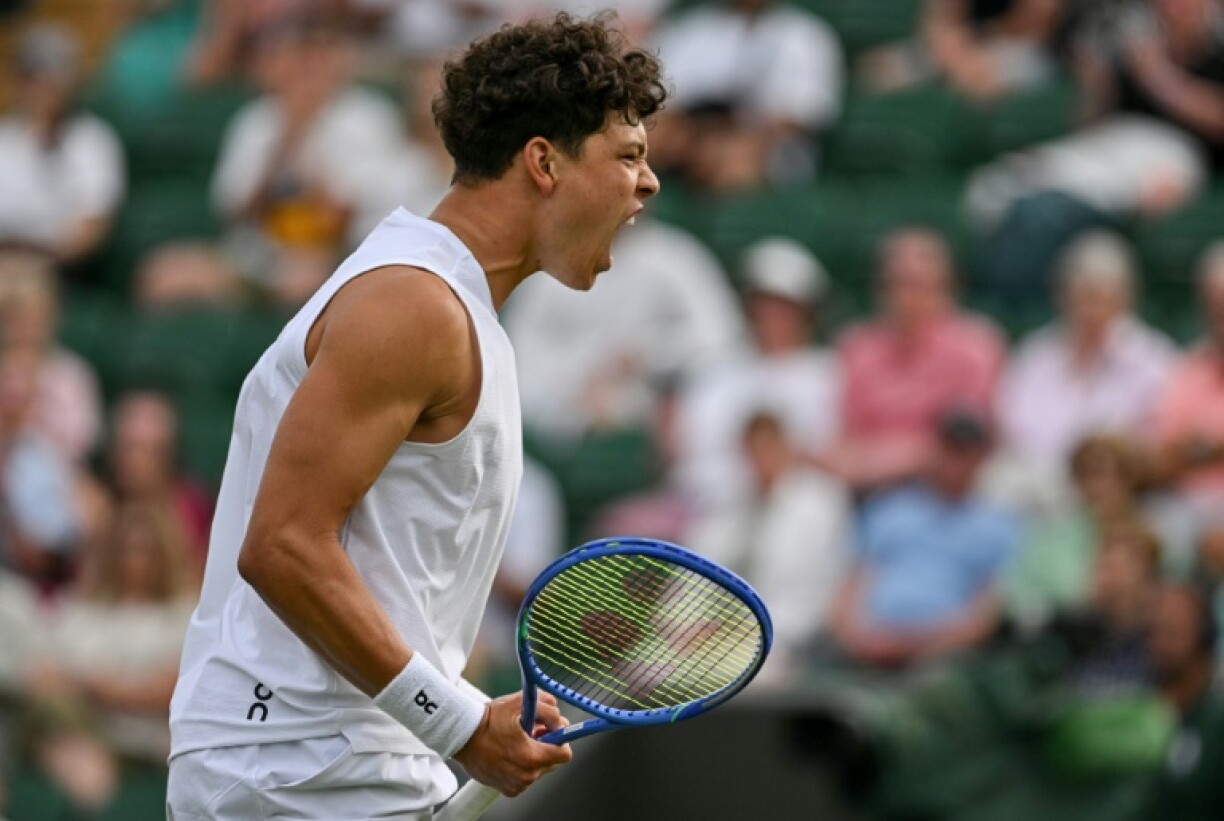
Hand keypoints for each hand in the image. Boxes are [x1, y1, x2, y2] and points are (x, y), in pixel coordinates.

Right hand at [453, 692, 572, 796]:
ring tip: (516, 742)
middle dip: (546, 746)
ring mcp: (517, 785)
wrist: (461, 736)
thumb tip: (559, 721)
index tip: (549, 730)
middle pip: (553, 761)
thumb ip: (547, 708)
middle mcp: (526, 775)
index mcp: (532, 756)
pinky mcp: (507, 790)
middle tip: (531, 732)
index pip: (564, 754)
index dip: (560, 739)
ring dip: (533, 756)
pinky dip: (521, 767)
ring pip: (539, 770)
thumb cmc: (488, 719)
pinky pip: (525, 778)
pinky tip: (507, 753)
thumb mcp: (520, 703)